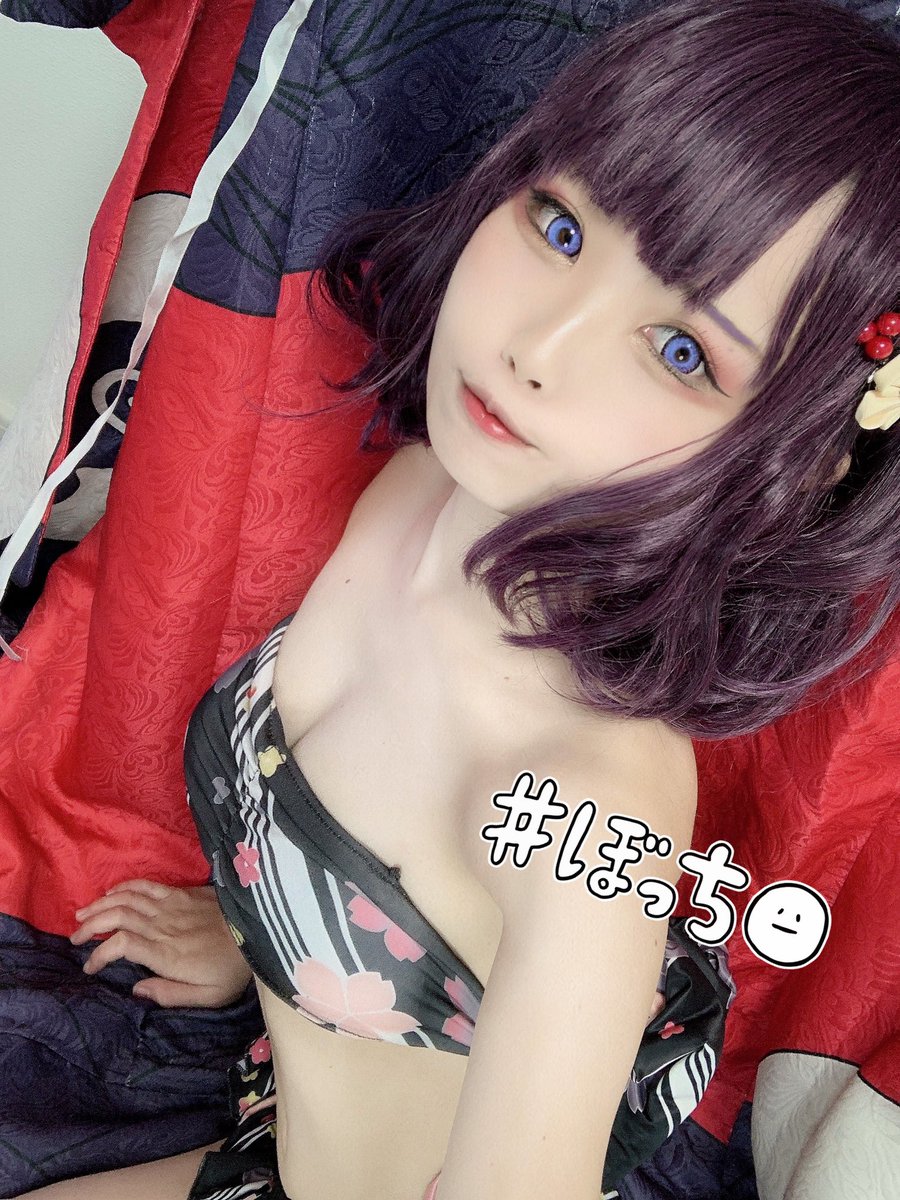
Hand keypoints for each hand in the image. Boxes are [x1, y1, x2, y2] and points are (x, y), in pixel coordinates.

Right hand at [70, 879, 253, 1007]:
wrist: (261, 931)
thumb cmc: (234, 969)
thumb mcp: (208, 996)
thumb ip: (169, 994)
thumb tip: (136, 989)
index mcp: (166, 953)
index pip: (121, 945)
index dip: (99, 954)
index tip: (89, 966)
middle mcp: (164, 925)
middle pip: (117, 917)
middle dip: (90, 925)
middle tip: (74, 938)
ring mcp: (172, 905)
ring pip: (127, 898)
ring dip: (101, 904)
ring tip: (82, 915)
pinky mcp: (182, 893)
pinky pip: (147, 885)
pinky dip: (124, 887)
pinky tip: (112, 894)